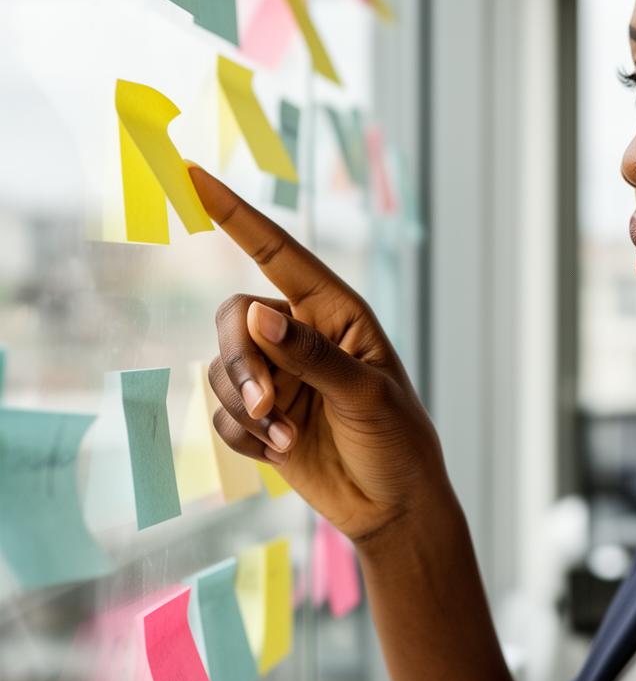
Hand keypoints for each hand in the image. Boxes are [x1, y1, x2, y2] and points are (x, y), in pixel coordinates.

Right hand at [189, 163, 453, 542]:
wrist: (392, 507)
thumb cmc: (397, 442)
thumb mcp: (365, 394)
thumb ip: (310, 354)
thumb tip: (256, 313)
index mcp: (335, 313)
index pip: (277, 252)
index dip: (233, 213)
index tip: (191, 173)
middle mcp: (299, 336)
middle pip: (233, 318)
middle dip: (241, 362)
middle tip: (265, 405)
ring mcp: (277, 377)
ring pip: (221, 369)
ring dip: (246, 408)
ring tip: (288, 437)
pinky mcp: (260, 417)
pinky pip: (221, 413)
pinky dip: (243, 435)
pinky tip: (280, 452)